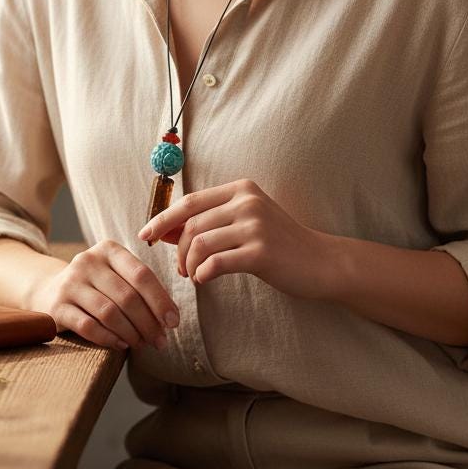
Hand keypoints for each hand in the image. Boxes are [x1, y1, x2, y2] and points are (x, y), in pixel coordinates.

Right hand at [27, 240, 180, 352]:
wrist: (49, 290)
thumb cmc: (96, 286)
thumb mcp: (117, 275)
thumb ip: (140, 288)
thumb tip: (170, 317)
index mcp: (108, 250)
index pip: (141, 274)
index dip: (160, 300)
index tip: (173, 322)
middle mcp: (87, 261)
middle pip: (127, 296)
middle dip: (148, 323)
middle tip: (160, 341)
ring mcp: (70, 283)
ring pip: (109, 312)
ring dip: (131, 333)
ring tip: (142, 344)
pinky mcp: (57, 306)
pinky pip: (88, 326)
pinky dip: (109, 338)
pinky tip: (121, 345)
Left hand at [137, 178, 336, 300]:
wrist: (322, 262)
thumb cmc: (280, 244)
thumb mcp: (246, 221)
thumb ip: (212, 220)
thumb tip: (167, 230)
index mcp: (240, 189)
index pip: (189, 201)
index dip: (163, 219)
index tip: (145, 236)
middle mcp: (246, 202)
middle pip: (192, 225)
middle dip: (177, 250)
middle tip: (180, 269)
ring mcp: (255, 225)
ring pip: (200, 244)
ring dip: (189, 264)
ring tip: (193, 276)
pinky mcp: (261, 252)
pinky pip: (217, 263)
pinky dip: (203, 273)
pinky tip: (205, 280)